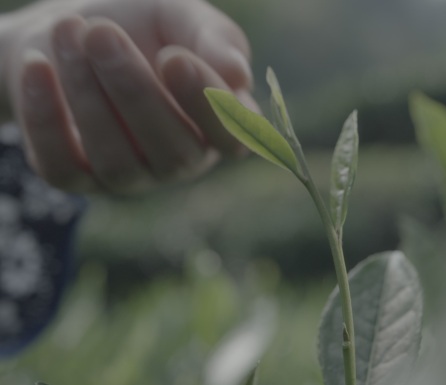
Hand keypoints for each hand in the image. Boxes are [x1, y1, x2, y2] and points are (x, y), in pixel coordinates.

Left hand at [0, 0, 254, 193]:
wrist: (73, 29)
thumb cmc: (142, 22)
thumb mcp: (181, 16)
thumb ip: (214, 41)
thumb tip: (239, 77)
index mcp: (217, 124)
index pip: (230, 136)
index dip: (206, 105)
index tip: (173, 57)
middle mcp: (180, 160)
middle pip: (173, 153)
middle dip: (134, 91)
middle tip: (101, 34)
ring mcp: (129, 176)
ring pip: (116, 161)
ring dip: (87, 95)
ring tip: (68, 32)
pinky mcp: (75, 177)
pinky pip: (62, 167)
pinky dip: (44, 118)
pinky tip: (37, 66)